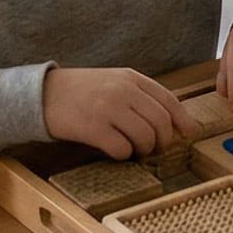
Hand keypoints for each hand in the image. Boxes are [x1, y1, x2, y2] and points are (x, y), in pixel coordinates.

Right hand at [42, 67, 190, 160]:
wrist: (43, 94)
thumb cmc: (82, 91)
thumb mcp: (114, 82)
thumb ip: (140, 95)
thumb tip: (172, 120)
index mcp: (131, 78)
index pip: (168, 99)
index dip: (182, 119)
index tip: (189, 133)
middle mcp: (123, 90)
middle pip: (161, 122)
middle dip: (163, 141)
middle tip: (154, 148)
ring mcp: (108, 108)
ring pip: (145, 137)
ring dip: (143, 149)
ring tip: (133, 149)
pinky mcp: (93, 127)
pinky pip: (121, 149)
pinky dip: (123, 154)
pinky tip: (114, 150)